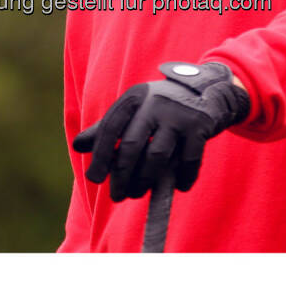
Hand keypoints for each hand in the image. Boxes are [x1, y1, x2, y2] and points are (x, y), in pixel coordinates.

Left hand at [73, 62, 249, 201]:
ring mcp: (178, 114)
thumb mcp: (135, 109)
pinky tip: (175, 187)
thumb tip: (78, 145)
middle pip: (132, 144)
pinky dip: (181, 178)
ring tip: (138, 192)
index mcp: (134, 97)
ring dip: (145, 180)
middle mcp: (154, 103)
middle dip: (122, 175)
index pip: (111, 128)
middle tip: (117, 195)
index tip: (94, 179)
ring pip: (156, 155)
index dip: (100, 155)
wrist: (207, 90)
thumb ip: (108, 127)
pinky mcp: (200, 126)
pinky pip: (187, 160)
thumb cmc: (162, 107)